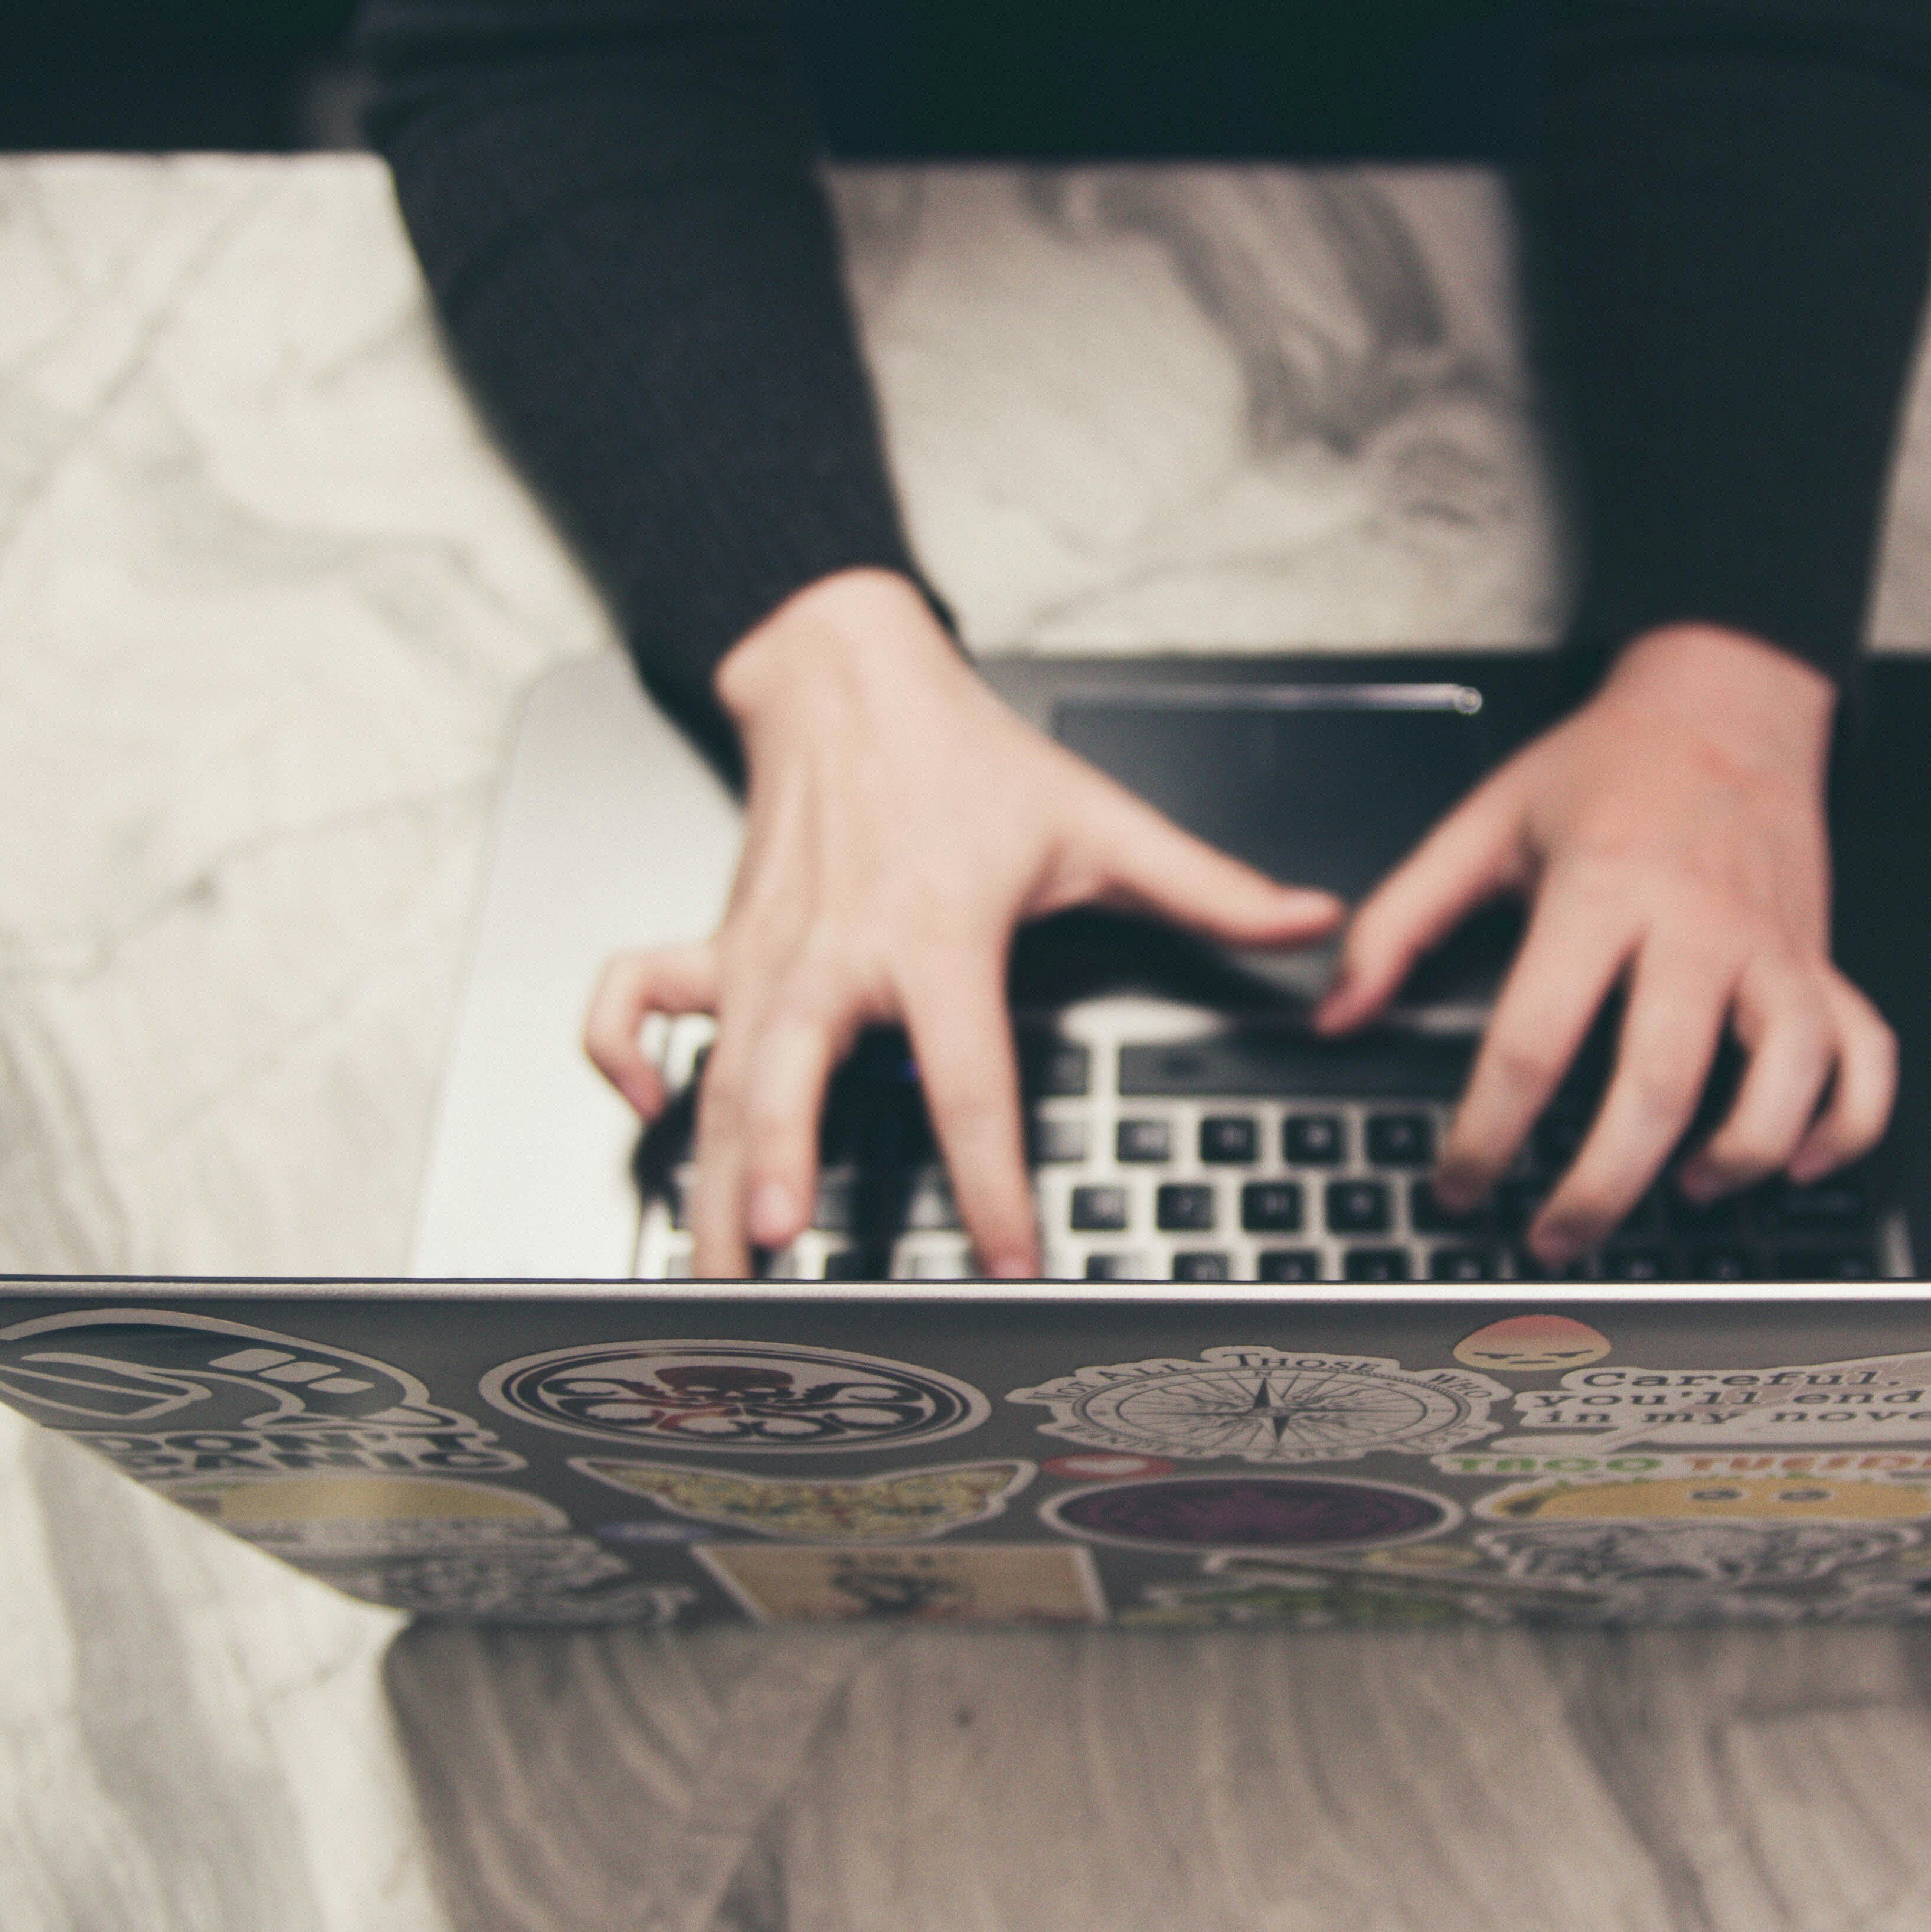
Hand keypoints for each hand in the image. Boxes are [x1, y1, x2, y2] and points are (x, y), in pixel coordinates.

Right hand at [584, 569, 1341, 1277]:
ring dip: (701, 1165)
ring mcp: (762, 951)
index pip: (969, 1080)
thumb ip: (1208, 886)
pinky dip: (619, 1052)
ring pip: (715, 1071)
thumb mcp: (1097, 817)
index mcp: (935, 934)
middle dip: (774, 1163)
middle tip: (773, 1247)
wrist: (845, 670)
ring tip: (705, 1261)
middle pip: (795, 1075)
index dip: (991, 1178)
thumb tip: (1311, 922)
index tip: (1006, 1257)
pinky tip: (640, 1113)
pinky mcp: (717, 940)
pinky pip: (635, 1000)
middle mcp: (835, 951)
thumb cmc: (963, 757)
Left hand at [1313, 623, 1894, 1263]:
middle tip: (1555, 1237)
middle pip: (1659, 1085)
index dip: (1487, 1134)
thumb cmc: (1607, 768)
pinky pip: (1864, 1057)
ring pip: (1784, 1077)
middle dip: (1602, 1186)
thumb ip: (1401, 921)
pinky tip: (1795, 1162)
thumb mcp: (1484, 824)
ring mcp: (1775, 947)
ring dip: (1737, 1156)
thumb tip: (1337, 1011)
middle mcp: (1698, 926)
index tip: (1459, 1185)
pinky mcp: (1824, 960)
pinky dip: (1845, 1122)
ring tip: (1683, 1194)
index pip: (1535, 1041)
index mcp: (1603, 891)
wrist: (1725, 698)